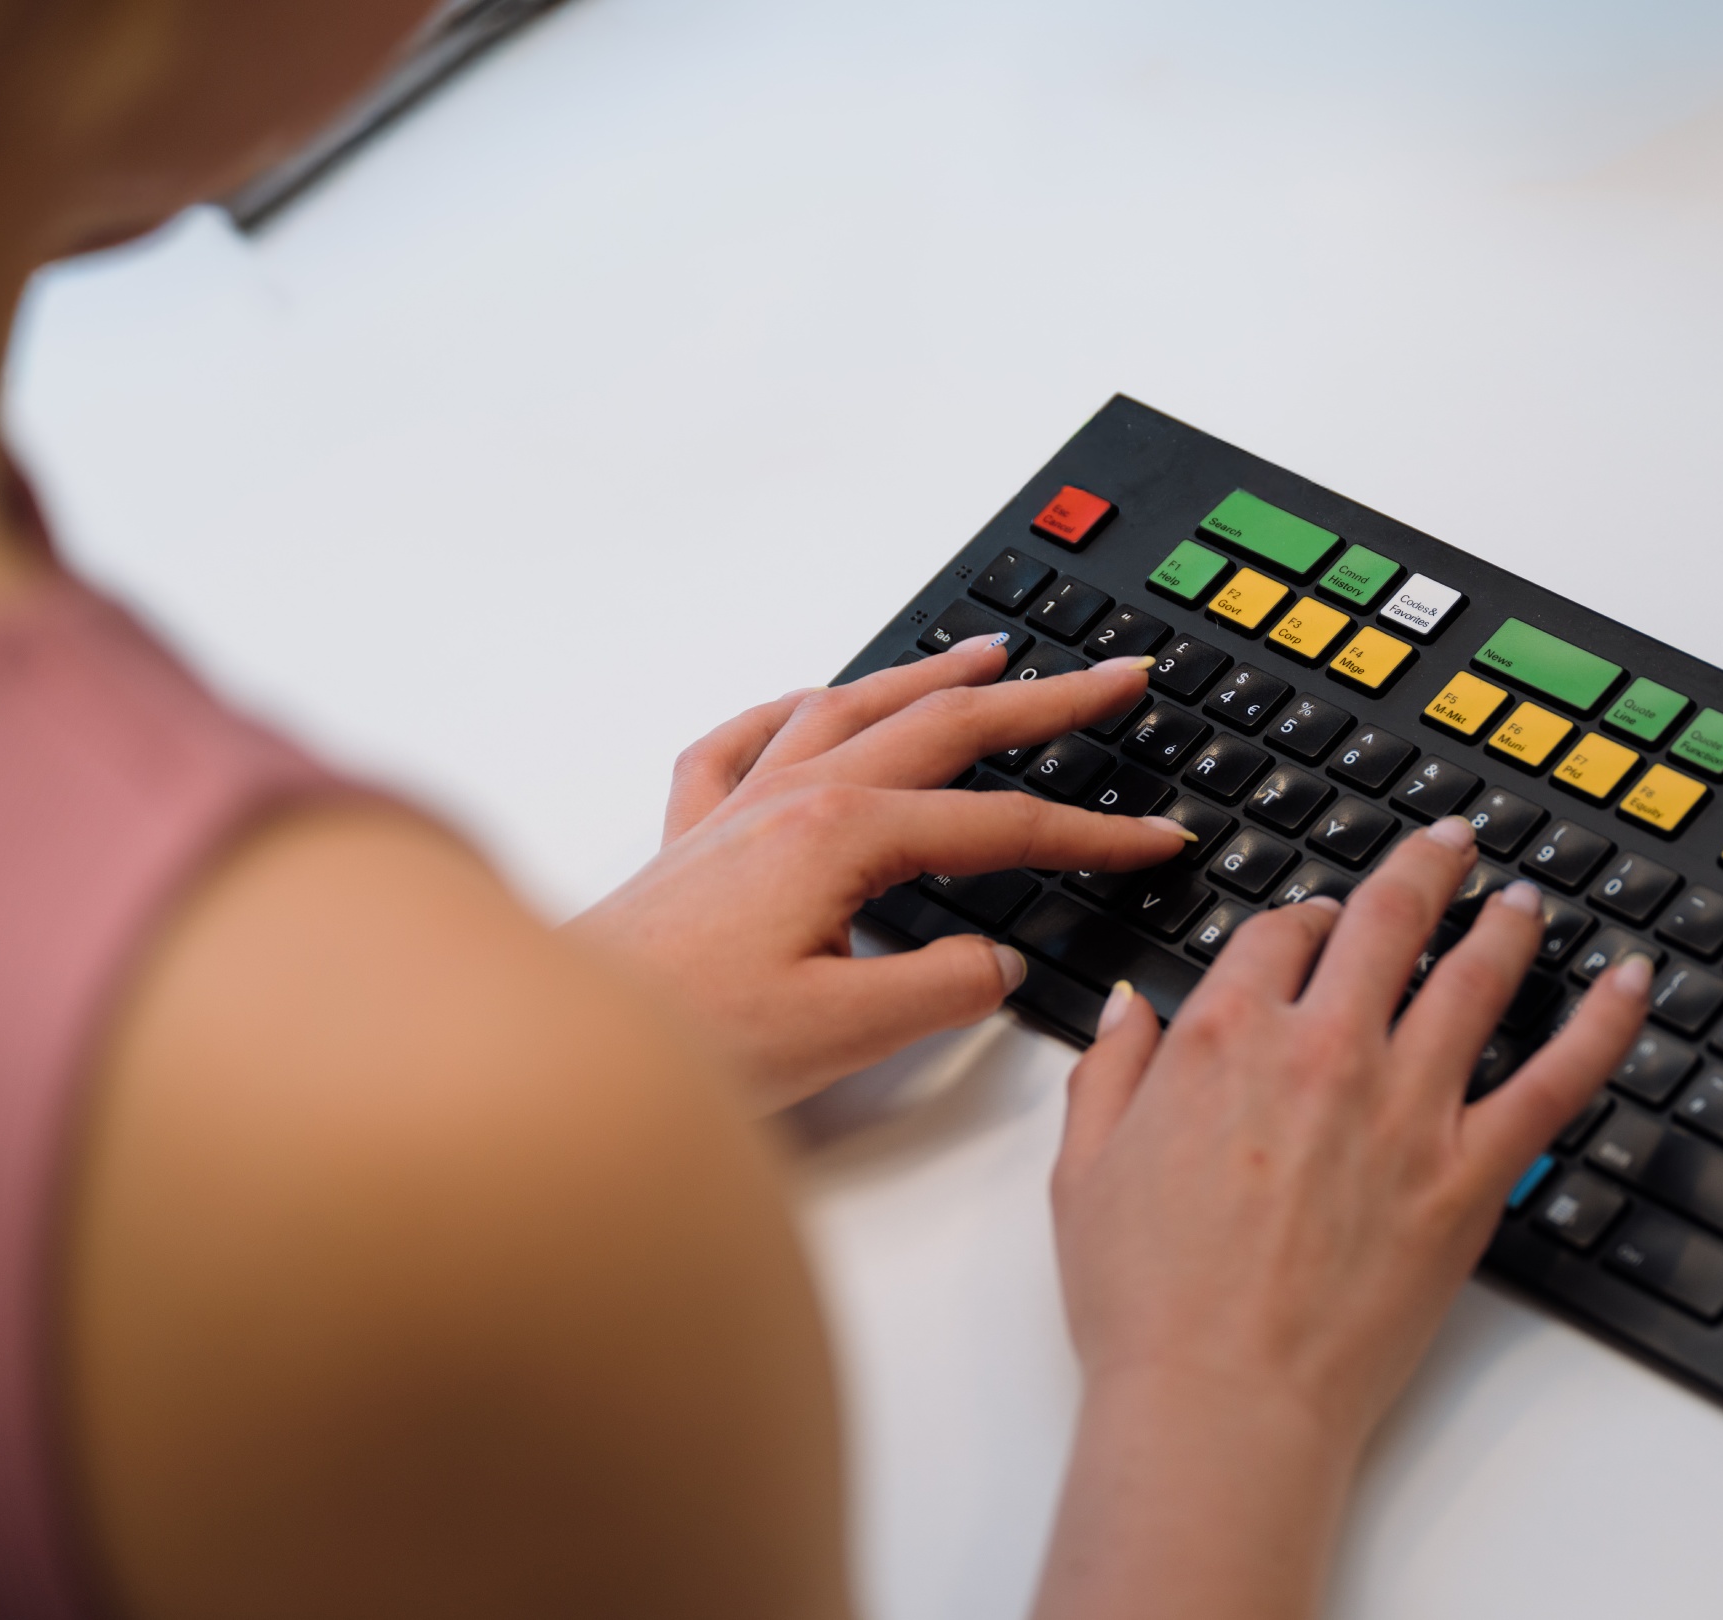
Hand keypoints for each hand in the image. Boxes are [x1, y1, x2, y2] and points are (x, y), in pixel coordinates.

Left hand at [571, 636, 1189, 1111]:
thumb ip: (941, 989)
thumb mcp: (844, 1033)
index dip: (1090, 833)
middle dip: (1039, 700)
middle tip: (1112, 679)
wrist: (566, 1055)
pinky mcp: (691, 841)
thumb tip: (994, 962)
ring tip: (990, 653)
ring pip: (850, 709)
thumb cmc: (687, 1041)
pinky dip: (788, 710)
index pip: (1000, 827)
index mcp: (840, 837)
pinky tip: (808, 701)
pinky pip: (742, 742)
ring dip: (929, 676)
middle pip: (940, 727)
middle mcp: (791, 800)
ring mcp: (738, 810)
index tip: (1156, 837)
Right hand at [1034, 813, 1652, 1619]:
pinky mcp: (1469, 1172)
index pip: (1278, 934)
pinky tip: (1629, 984)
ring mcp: (1406, 1105)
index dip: (1304, 915)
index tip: (1320, 918)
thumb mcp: (1084, 1171)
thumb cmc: (1148, 1303)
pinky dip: (1601, 1023)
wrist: (1221, 1399)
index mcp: (1224, 1037)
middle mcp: (1323, 1048)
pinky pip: (1557, 1079)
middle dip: (1423, 870)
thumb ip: (1109, 1074)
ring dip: (1506, 924)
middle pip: (1387, 922)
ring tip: (1526, 900)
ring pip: (1474, 978)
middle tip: (1450, 845)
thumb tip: (1128, 1012)